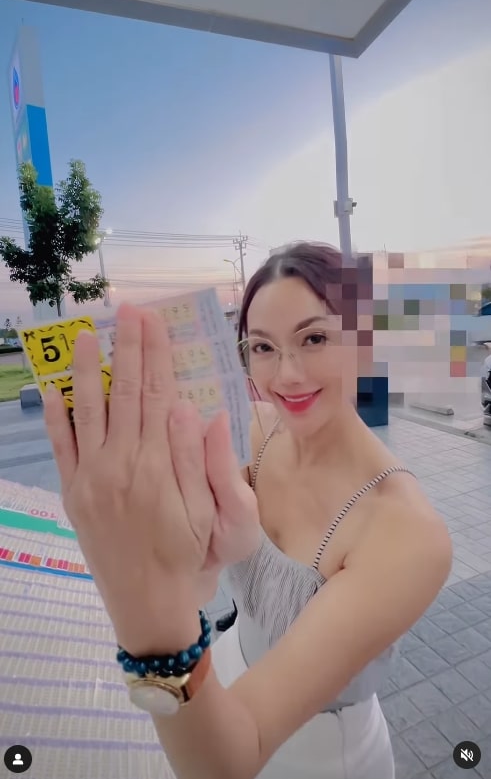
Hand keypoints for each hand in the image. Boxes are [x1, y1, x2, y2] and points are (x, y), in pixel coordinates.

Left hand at [43, 304, 259, 653]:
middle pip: (125, 393)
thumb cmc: (187, 557)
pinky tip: (54, 390)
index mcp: (156, 466)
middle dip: (127, 348)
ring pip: (89, 411)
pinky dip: (56, 418)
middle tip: (125, 311)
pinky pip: (62, 449)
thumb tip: (187, 406)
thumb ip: (193, 458)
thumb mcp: (205, 511)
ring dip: (88, 371)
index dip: (155, 354)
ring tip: (85, 335)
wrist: (148, 605)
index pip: (156, 394)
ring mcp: (91, 478)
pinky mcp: (74, 494)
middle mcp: (120, 465)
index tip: (153, 321)